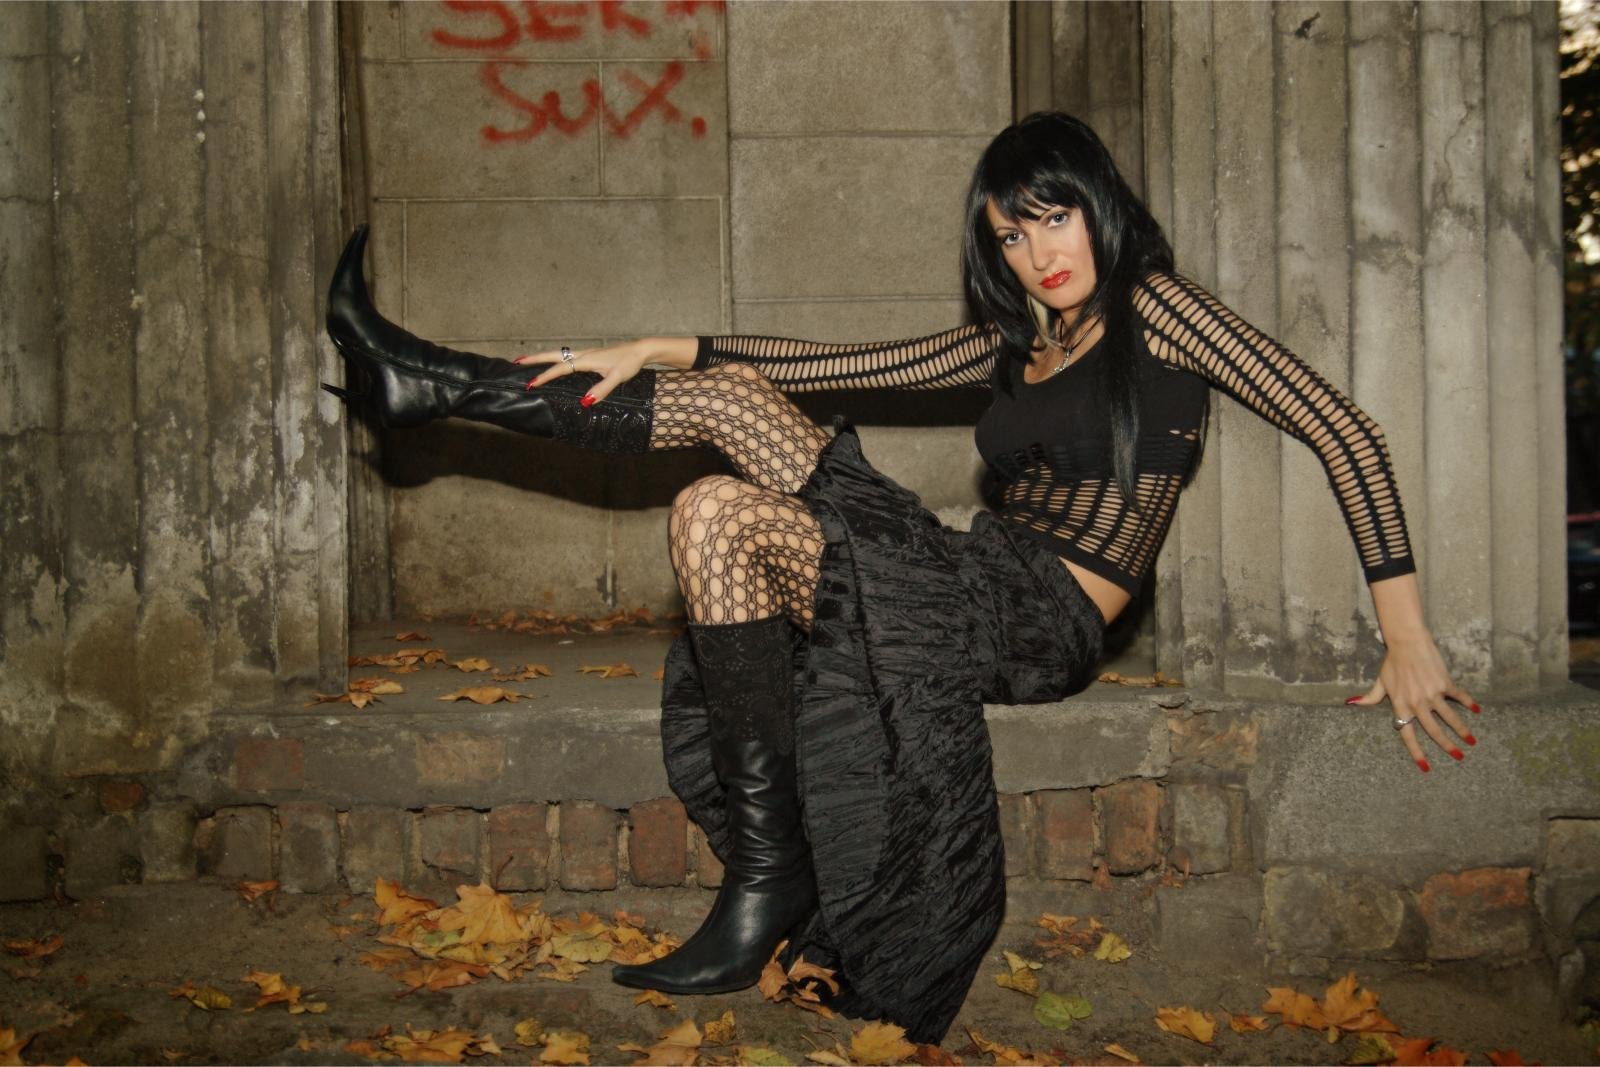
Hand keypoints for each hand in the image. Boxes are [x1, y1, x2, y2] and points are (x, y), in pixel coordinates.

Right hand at [514, 337, 695, 403]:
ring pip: (559, 355)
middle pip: (553, 355)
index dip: (545, 376)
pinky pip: (566, 358)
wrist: (641, 350)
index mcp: (586, 360)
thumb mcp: (617, 377)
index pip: (560, 369)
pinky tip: (553, 365)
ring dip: (542, 358)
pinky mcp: (590, 356)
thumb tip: (585, 401)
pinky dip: (555, 360)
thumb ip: (602, 389)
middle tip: (516, 362)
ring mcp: (586, 354)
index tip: (530, 384)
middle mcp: (583, 354)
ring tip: (527, 362)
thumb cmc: (630, 363)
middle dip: (535, 359)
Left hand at [1347, 630, 1479, 772]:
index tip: (1426, 767)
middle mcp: (1417, 703)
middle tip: (1459, 757)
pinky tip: (1477, 710)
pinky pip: (1458, 696)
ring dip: (1462, 730)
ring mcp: (1432, 693)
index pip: (1408, 734)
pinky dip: (1468, 703)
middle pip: (1434, 731)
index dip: (1416, 752)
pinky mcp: (1444, 683)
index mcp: (1401, 705)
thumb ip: (1370, 697)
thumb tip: (1351, 703)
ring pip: (1449, 717)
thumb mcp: (1380, 682)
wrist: (1407, 643)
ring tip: (1472, 741)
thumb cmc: (1392, 663)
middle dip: (1447, 746)